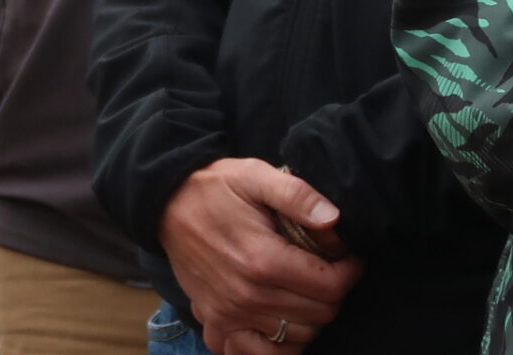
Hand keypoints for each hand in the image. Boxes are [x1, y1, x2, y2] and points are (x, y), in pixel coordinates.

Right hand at [158, 158, 359, 350]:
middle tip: (322, 268)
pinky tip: (279, 322)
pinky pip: (254, 353)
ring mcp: (229, 313)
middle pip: (320, 314)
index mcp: (263, 260)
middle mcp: (247, 295)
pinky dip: (275, 346)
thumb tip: (333, 219)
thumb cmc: (213, 188)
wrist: (163, 201)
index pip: (332, 287)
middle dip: (332, 291)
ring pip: (298, 337)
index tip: (345, 256)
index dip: (350, 270)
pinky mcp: (215, 320)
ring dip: (310, 316)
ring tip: (302, 289)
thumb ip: (296, 194)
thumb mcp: (254, 175)